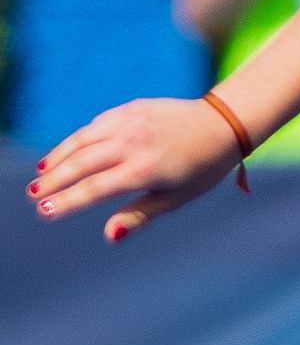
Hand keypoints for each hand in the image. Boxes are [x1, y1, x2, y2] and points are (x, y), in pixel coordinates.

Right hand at [28, 95, 248, 240]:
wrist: (222, 123)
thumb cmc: (202, 168)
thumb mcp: (177, 197)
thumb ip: (140, 214)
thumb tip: (110, 235)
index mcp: (145, 170)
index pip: (94, 189)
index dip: (66, 201)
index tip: (45, 212)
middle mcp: (132, 143)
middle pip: (81, 164)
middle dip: (53, 181)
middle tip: (33, 196)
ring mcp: (129, 122)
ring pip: (81, 141)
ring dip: (58, 158)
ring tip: (41, 175)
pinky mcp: (128, 109)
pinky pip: (94, 126)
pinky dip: (76, 140)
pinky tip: (66, 153)